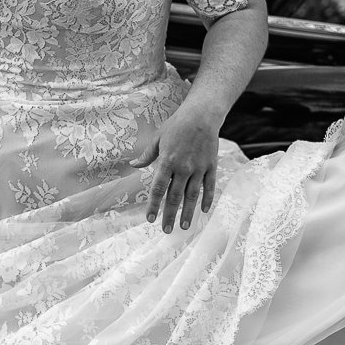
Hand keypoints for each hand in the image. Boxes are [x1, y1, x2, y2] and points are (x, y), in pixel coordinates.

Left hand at [131, 106, 221, 232]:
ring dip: (188, 213)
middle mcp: (183, 168)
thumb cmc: (177, 125)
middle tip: (166, 230)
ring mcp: (199, 168)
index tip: (150, 219)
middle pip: (175, 196)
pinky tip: (204, 210)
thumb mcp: (158, 138)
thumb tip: (133, 165)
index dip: (154, 205)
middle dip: (169, 215)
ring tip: (185, 227)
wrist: (202, 115)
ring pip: (192, 195)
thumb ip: (147, 155)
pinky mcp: (211, 166)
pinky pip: (209, 186)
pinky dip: (207, 199)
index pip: (158, 188)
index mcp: (167, 161)